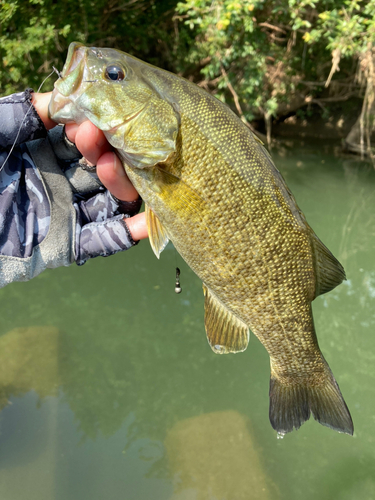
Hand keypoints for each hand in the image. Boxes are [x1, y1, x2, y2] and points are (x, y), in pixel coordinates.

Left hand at [32, 92, 146, 240]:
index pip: (81, 136)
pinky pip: (104, 240)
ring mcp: (66, 213)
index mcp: (39, 152)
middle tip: (110, 148)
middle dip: (113, 155)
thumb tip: (62, 96)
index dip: (94, 126)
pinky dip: (127, 233)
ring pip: (111, 200)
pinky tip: (148, 222)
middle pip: (103, 166)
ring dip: (125, 188)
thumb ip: (16, 115)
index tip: (97, 119)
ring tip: (124, 174)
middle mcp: (59, 180)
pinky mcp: (67, 245)